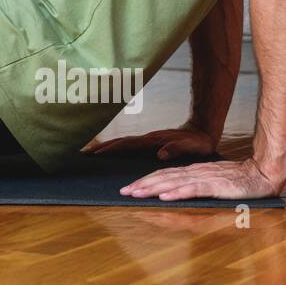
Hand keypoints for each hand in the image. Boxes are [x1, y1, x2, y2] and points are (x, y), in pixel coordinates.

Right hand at [81, 125, 215, 160]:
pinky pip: (128, 144)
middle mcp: (147, 139)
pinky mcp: (148, 143)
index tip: (96, 154)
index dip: (111, 149)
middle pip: (119, 142)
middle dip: (101, 147)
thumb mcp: (191, 147)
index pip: (127, 145)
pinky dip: (115, 147)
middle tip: (83, 154)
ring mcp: (146, 140)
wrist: (202, 130)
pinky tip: (110, 152)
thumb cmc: (198, 142)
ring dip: (106, 146)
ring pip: (122, 142)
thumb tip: (160, 154)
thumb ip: (176, 149)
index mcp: (153, 141)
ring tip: (90, 153)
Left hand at [119, 157, 282, 200]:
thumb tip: (174, 191)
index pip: (163, 175)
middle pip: (163, 177)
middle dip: (141, 184)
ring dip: (153, 188)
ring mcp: (205, 178)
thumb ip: (194, 184)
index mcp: (192, 171)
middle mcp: (195, 172)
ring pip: (173, 182)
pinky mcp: (216, 186)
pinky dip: (178, 192)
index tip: (128, 188)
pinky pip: (193, 189)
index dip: (144, 181)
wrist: (264, 173)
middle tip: (123, 191)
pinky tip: (166, 196)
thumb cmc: (238, 180)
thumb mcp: (212, 181)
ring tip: (136, 193)